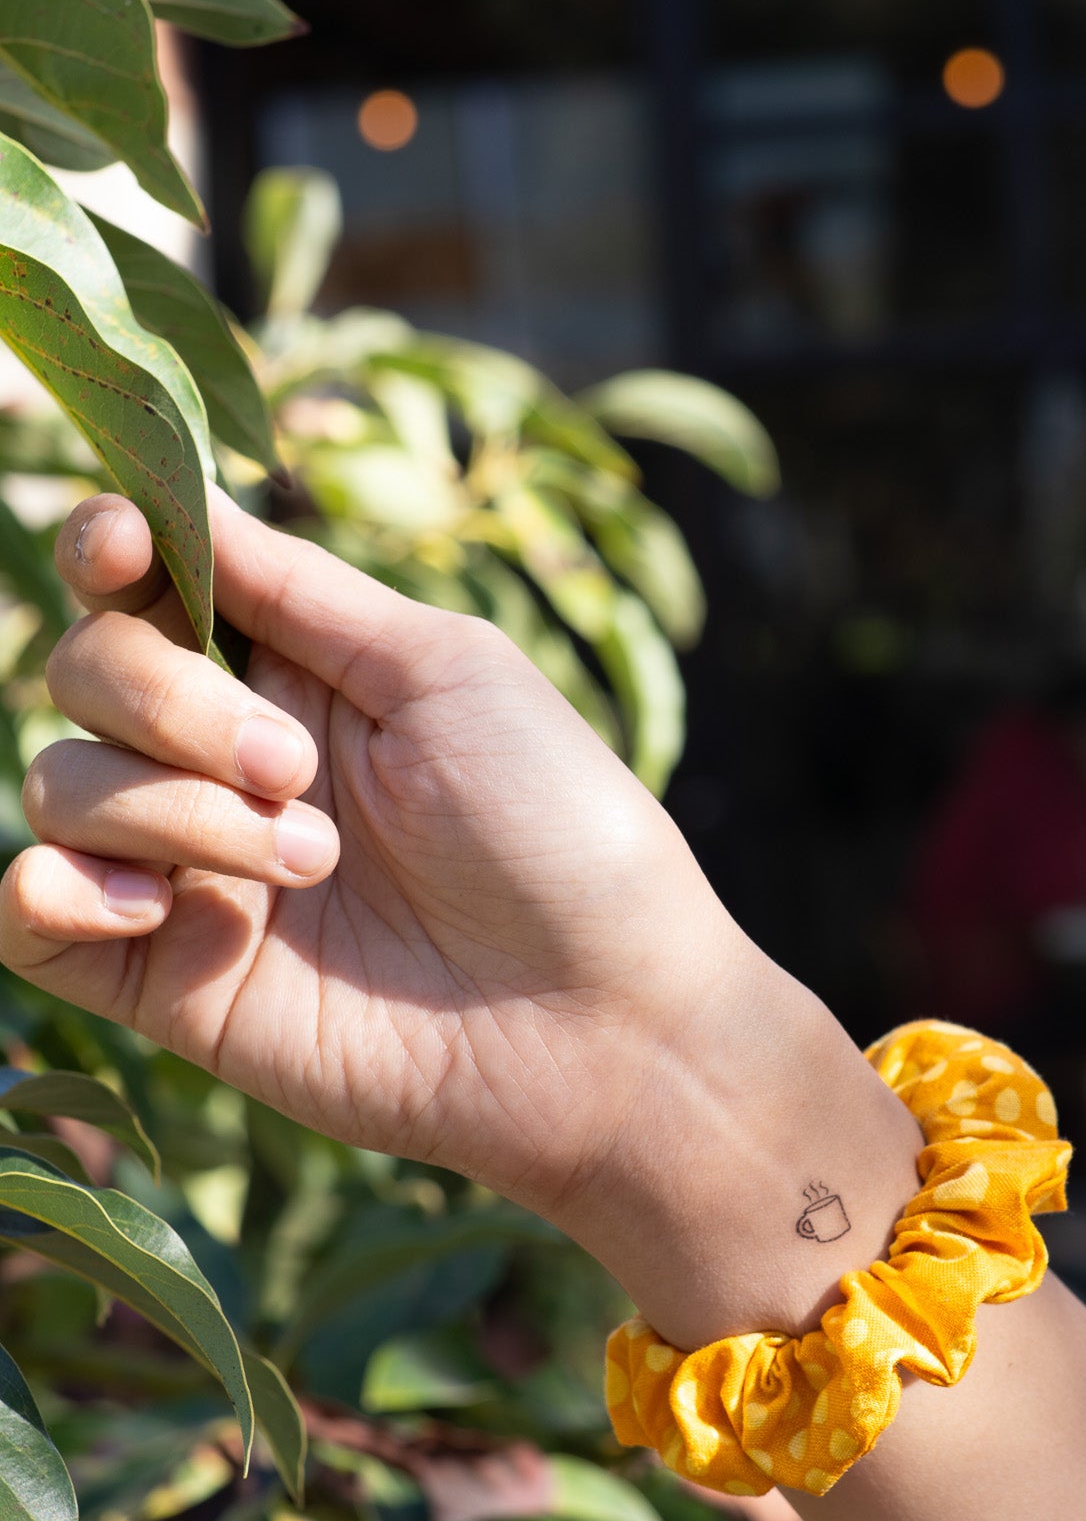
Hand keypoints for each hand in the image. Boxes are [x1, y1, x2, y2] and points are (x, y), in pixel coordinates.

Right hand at [0, 490, 920, 1342]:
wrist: (594, 1020)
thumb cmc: (555, 829)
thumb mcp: (445, 671)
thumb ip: (299, 592)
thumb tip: (181, 500)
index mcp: (296, 673)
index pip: (143, 586)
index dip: (108, 548)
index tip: (122, 547)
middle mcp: (224, 763)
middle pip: (85, 667)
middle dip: (174, 699)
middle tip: (298, 770)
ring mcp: (190, 872)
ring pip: (61, 782)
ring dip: (173, 809)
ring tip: (313, 866)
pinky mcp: (166, 982)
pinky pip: (27, 914)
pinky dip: (55, 890)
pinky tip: (160, 907)